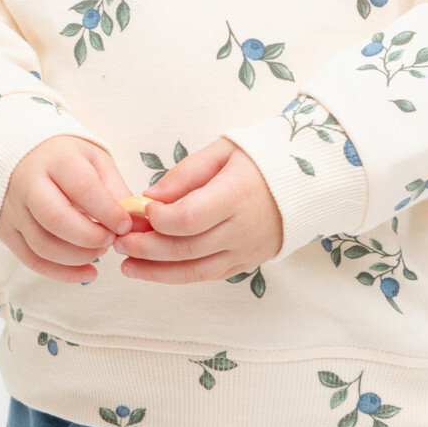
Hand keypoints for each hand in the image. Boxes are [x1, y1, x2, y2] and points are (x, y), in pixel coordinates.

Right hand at [0, 135, 133, 282]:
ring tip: (100, 252)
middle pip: (55, 218)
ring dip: (77, 257)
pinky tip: (86, 273)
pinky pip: (32, 260)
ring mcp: (13, 208)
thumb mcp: (96, 161)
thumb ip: (115, 189)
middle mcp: (28, 183)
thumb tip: (135, 222)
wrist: (26, 155)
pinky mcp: (6, 230)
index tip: (125, 225)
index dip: (106, 211)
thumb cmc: (68, 160)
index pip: (81, 187)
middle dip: (89, 237)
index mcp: (56, 159)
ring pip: (42, 244)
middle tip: (111, 241)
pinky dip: (61, 273)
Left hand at [114, 137, 282, 283]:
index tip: (139, 209)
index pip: (189, 218)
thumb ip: (185, 174)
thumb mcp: (223, 151)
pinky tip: (154, 270)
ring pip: (195, 272)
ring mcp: (247, 251)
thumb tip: (149, 197)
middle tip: (118, 242)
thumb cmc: (261, 158)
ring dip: (156, 272)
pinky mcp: (248, 263)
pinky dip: (179, 275)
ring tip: (127, 266)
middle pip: (186, 249)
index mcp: (237, 196)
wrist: (308, 180)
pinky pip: (208, 275)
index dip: (159, 219)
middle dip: (147, 248)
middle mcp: (243, 230)